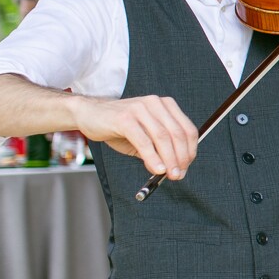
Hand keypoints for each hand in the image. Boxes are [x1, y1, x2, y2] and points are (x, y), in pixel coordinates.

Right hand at [74, 93, 198, 179]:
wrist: (88, 114)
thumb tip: (171, 170)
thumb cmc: (118, 127)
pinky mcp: (125, 118)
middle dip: (181, 158)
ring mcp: (140, 109)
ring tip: (169, 175)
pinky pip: (144, 141)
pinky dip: (152, 157)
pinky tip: (156, 169)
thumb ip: (157, 151)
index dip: (190, 150)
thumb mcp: (142, 139)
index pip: (187, 129)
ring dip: (169, 159)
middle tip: (179, 175)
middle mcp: (155, 104)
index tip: (186, 167)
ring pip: (163, 137)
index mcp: (165, 105)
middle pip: (178, 134)